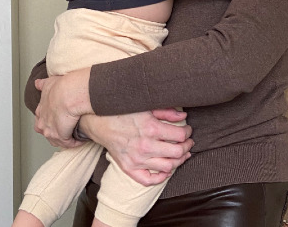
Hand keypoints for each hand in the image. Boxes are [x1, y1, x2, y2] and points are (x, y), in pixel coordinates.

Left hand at [33, 68, 91, 147]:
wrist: (69, 93)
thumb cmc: (62, 86)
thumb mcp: (50, 82)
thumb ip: (43, 84)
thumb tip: (37, 83)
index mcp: (40, 110)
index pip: (41, 119)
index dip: (49, 120)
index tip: (57, 118)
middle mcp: (43, 122)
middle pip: (47, 132)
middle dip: (55, 132)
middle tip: (65, 129)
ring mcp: (51, 131)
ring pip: (57, 139)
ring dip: (65, 138)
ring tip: (74, 136)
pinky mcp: (61, 136)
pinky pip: (68, 143)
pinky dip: (75, 142)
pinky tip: (81, 139)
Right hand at [79, 108, 193, 185]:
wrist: (99, 122)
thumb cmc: (123, 112)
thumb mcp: (146, 106)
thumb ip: (166, 112)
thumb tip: (183, 117)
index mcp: (152, 129)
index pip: (180, 136)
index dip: (188, 133)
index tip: (187, 130)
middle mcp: (146, 146)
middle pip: (177, 153)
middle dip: (187, 147)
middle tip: (188, 142)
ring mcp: (137, 159)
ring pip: (168, 167)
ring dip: (178, 161)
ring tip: (181, 154)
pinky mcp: (129, 168)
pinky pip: (149, 180)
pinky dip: (161, 178)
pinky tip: (166, 170)